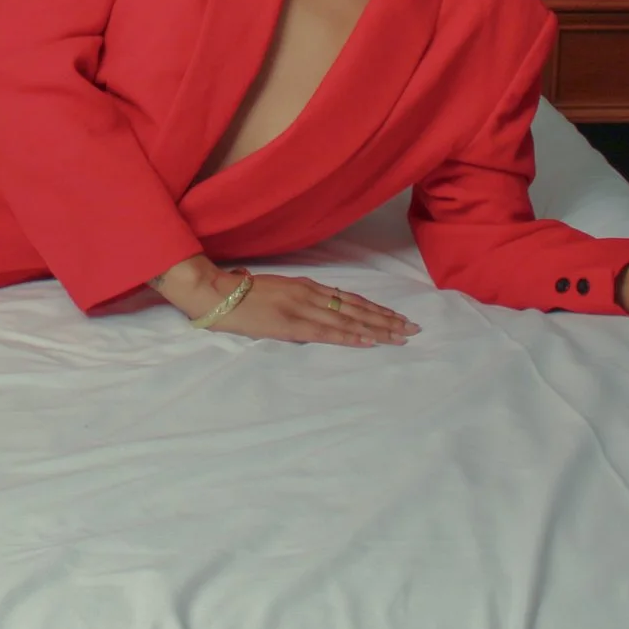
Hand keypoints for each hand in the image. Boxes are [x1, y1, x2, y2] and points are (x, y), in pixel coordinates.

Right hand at [151, 257, 417, 346]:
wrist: (215, 293)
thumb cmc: (240, 294)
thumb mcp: (276, 291)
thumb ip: (298, 300)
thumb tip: (317, 314)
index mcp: (306, 287)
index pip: (350, 299)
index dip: (375, 309)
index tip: (398, 317)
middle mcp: (310, 295)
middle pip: (356, 308)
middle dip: (386, 320)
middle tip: (413, 329)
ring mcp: (302, 308)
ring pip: (348, 320)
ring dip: (377, 329)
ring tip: (401, 336)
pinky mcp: (291, 324)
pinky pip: (327, 331)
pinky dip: (350, 335)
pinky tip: (368, 340)